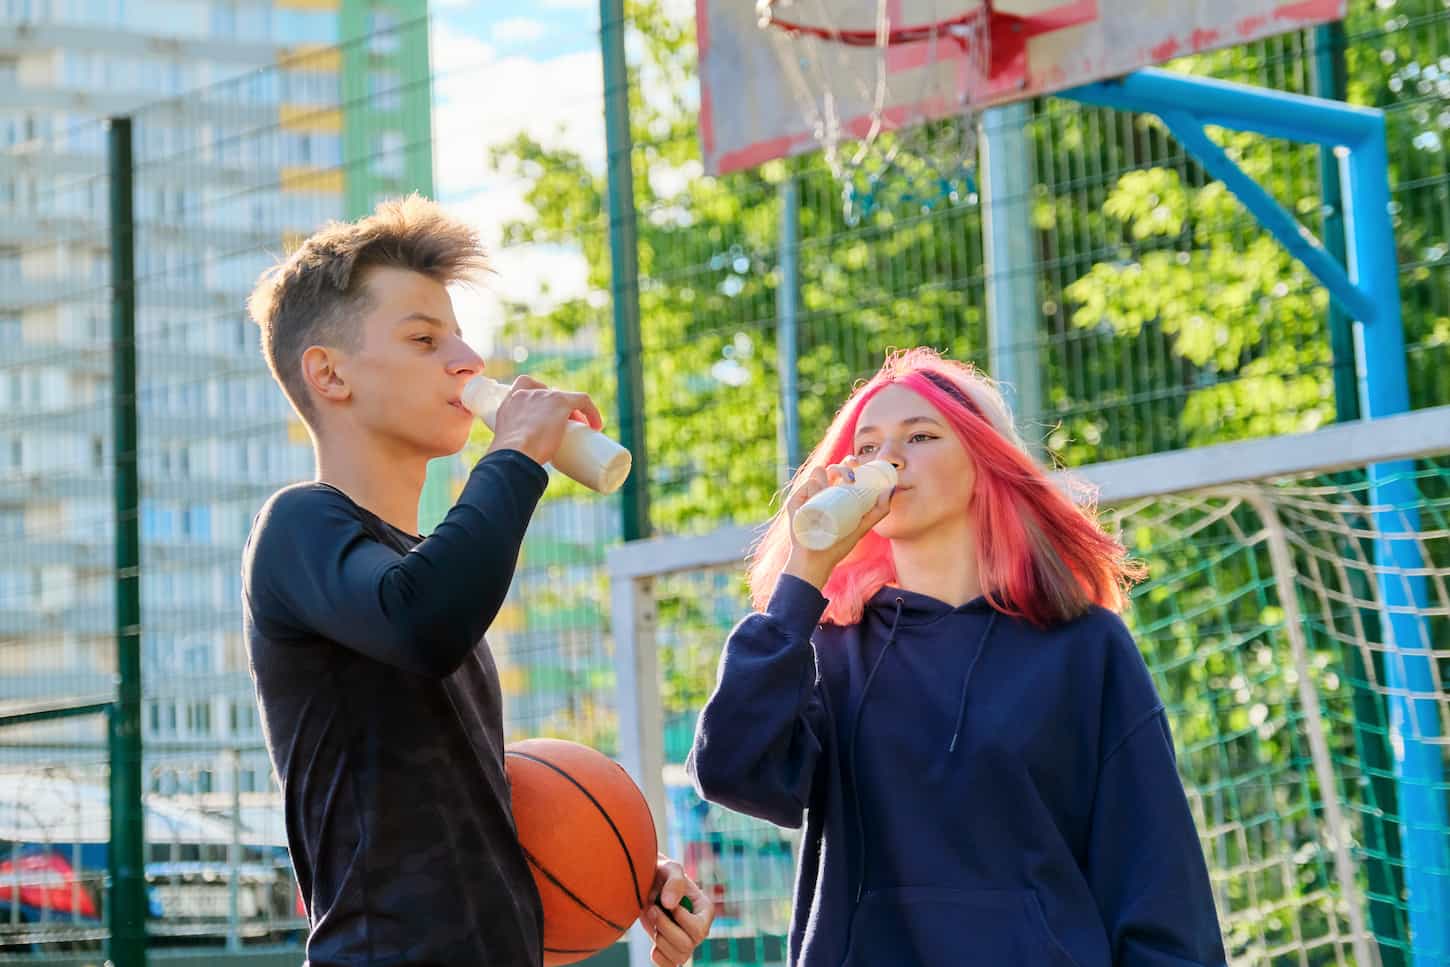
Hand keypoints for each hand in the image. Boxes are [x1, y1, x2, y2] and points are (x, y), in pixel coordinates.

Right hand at [485, 374, 602, 466]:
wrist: (514, 454)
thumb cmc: (509, 457)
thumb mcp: (507, 445)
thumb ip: (513, 448)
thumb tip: (522, 468)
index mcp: (510, 401)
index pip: (525, 385)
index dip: (539, 396)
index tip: (545, 412)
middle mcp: (526, 393)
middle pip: (549, 394)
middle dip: (558, 408)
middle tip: (566, 427)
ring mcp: (544, 396)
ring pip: (566, 398)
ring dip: (575, 413)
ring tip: (581, 429)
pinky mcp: (560, 402)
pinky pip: (583, 400)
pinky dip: (592, 412)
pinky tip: (596, 425)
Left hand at [642, 855, 712, 966]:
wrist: (648, 884)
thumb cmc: (663, 874)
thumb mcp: (670, 869)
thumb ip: (674, 882)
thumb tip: (670, 904)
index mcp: (705, 911)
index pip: (699, 929)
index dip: (681, 920)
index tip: (668, 903)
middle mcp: (699, 929)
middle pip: (687, 945)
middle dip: (665, 928)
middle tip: (653, 909)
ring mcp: (687, 942)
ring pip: (678, 957)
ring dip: (659, 940)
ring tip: (652, 920)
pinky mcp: (672, 951)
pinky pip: (669, 966)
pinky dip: (659, 958)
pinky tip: (653, 944)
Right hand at [781, 454, 892, 590]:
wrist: (816, 563)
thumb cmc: (837, 546)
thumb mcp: (861, 528)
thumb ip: (877, 512)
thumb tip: (890, 490)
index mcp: (834, 493)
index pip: (841, 471)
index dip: (849, 464)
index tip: (859, 467)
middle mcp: (820, 492)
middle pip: (830, 469)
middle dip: (842, 466)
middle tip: (852, 477)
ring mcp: (807, 497)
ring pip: (816, 475)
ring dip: (827, 476)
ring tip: (837, 489)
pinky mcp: (795, 505)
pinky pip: (803, 489)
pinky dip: (812, 487)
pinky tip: (818, 492)